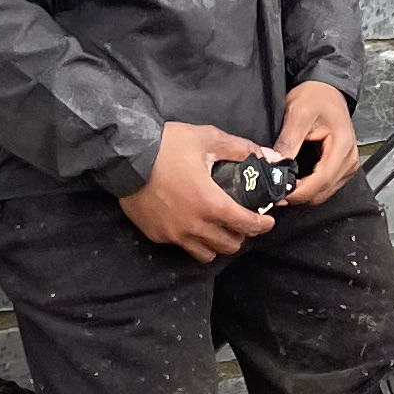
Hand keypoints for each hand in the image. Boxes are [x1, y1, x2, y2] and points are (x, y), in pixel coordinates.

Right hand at [119, 121, 273, 261]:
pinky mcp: (156, 235)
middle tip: (241, 221)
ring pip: (206, 254)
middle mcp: (194, 226)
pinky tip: (191, 224)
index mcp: (211, 203)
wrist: (125, 156)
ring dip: (217, 244)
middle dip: (241, 236)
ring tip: (218, 228)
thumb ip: (240, 149)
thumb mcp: (208, 138)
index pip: (246, 225)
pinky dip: (192, 240)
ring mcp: (174, 234)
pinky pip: (181, 246)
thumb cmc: (168, 145)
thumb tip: (268, 156)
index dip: (262, 225)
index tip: (267, 220)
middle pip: (228, 246)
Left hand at [279, 79, 358, 205]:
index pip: (322, 179)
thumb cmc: (316, 97)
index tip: (280, 194)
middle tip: (275, 192)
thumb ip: (288, 141)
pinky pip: (327, 186)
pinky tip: (296, 183)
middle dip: (299, 195)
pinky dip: (310, 189)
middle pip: (324, 190)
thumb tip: (275, 164)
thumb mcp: (298, 114)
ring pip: (325, 192)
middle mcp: (350, 158)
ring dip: (304, 194)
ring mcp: (348, 164)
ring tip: (283, 186)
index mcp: (342, 144)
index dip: (300, 191)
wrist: (326, 89)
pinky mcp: (343, 167)